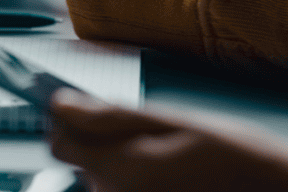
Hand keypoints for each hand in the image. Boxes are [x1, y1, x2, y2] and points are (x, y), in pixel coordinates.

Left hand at [49, 90, 287, 191]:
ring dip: (118, 164)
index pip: (58, 145)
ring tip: (165, 157)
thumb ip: (109, 115)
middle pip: (80, 164)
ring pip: (101, 180)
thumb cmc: (229, 153)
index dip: (68, 122)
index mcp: (121, 170)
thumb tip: (59, 104)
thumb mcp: (170, 119)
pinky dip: (132, 183)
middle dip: (100, 144)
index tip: (86, 109)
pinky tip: (166, 177)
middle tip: (147, 134)